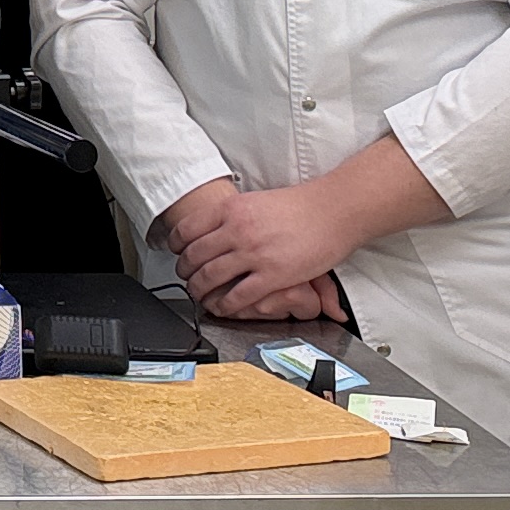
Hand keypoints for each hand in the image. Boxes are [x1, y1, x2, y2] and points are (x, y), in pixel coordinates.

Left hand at [172, 178, 354, 314]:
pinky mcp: (272, 275)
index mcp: (231, 209)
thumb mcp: (256, 201)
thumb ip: (233, 215)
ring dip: (200, 290)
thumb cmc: (300, 205)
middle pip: (194, 256)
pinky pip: (238, 296)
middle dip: (185, 271)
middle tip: (185, 277)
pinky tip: (223, 307)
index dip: (176, 245)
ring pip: (210, 278)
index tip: (175, 252)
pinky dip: (225, 305)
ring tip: (199, 295)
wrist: (333, 211)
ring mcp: (253, 254)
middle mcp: (237, 230)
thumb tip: (212, 226)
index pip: (187, 229)